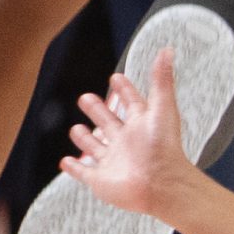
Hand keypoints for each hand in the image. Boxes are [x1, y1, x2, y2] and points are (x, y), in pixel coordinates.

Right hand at [61, 49, 196, 219]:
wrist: (160, 184)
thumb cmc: (164, 146)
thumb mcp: (162, 106)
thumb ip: (162, 79)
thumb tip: (168, 49)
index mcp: (141, 123)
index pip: (131, 102)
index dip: (124, 90)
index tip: (117, 78)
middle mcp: (126, 141)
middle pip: (108, 122)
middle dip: (97, 110)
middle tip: (86, 98)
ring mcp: (112, 161)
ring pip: (95, 147)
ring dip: (85, 139)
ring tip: (76, 129)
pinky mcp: (100, 179)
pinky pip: (84, 172)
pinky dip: (74, 167)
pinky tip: (65, 161)